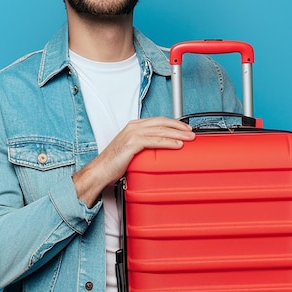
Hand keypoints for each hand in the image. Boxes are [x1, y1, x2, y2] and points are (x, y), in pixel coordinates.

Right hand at [73, 117, 194, 206]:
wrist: (100, 171)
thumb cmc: (114, 163)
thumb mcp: (132, 151)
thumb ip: (145, 146)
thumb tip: (160, 151)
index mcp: (134, 126)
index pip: (158, 120)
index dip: (174, 123)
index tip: (185, 128)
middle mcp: (134, 127)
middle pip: (162, 123)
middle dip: (179, 127)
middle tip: (192, 132)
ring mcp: (132, 134)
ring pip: (160, 131)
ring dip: (177, 134)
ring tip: (189, 138)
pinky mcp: (132, 144)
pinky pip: (155, 141)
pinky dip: (168, 142)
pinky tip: (177, 145)